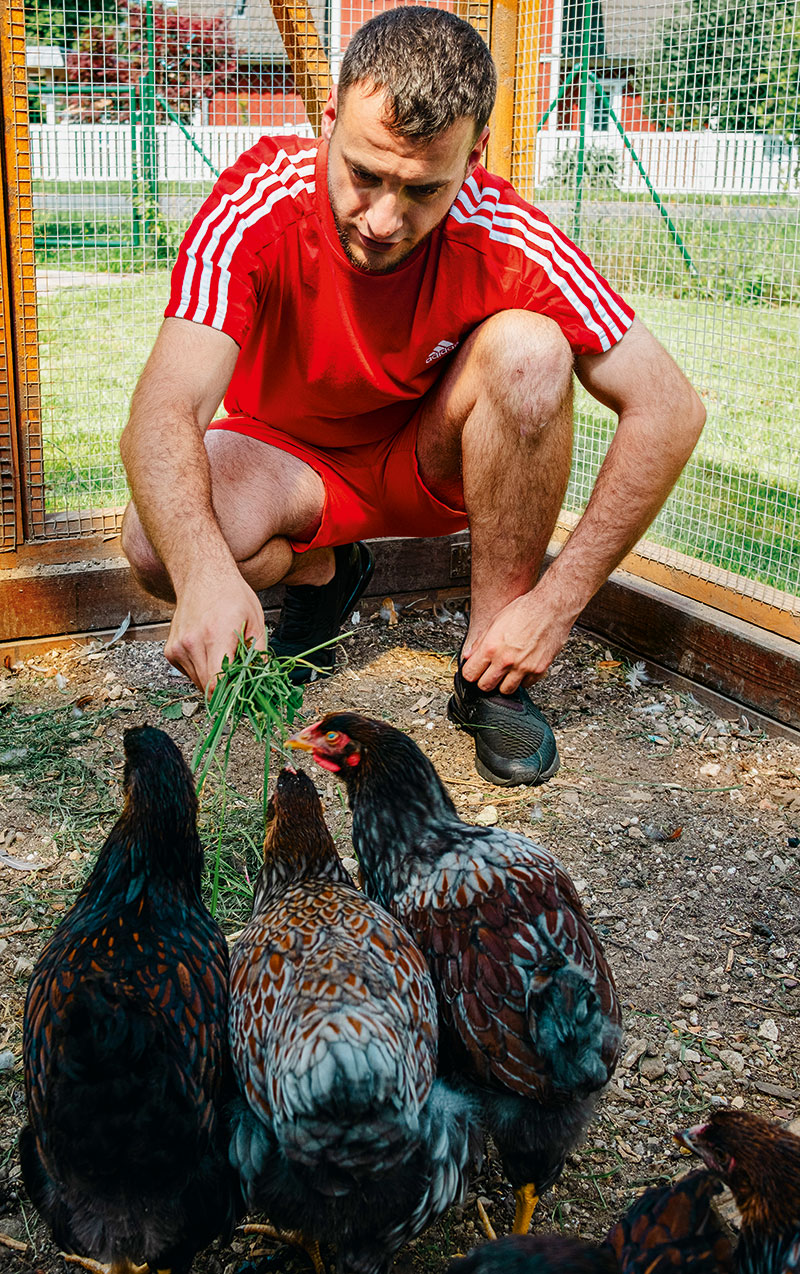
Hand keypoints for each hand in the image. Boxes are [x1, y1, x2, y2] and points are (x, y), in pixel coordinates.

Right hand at [164, 569, 266, 693]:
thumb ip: (260, 655)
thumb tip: (263, 682)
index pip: (217, 682)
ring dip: (213, 679)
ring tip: (224, 656)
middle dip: (226, 689)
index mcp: (216, 635)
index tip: (243, 698)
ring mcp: (178, 647)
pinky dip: (202, 669)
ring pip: (198, 683)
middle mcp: (192, 643)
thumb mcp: (256, 621)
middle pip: (208, 687)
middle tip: (240, 678)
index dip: (231, 695)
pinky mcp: (171, 651)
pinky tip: (209, 651)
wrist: (202, 575)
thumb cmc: (232, 595)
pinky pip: (189, 673)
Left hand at [460, 587, 575, 694]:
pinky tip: (521, 669)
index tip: (474, 672)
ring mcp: (522, 667)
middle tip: (488, 673)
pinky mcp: (538, 670)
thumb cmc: (525, 610)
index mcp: (491, 647)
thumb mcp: (495, 622)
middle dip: (484, 681)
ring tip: (506, 672)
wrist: (551, 608)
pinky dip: (522, 680)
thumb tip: (468, 655)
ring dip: (503, 683)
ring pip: (505, 690)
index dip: (470, 674)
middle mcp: (506, 660)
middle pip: (485, 686)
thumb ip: (480, 642)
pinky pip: (526, 685)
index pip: (470, 674)